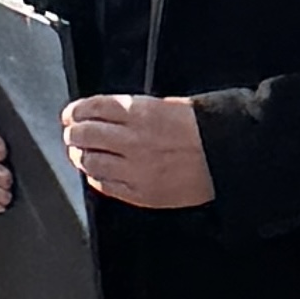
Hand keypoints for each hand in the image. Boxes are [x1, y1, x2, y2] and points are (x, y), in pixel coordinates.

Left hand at [64, 92, 210, 210]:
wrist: (228, 157)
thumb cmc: (204, 129)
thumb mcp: (168, 105)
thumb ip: (133, 112)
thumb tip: (103, 117)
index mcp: (139, 113)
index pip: (91, 108)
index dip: (75, 111)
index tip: (71, 115)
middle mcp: (133, 141)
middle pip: (84, 134)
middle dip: (73, 133)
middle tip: (72, 134)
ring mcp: (135, 169)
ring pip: (89, 161)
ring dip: (80, 155)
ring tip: (81, 152)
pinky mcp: (140, 193)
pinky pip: (104, 185)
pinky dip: (95, 176)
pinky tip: (98, 170)